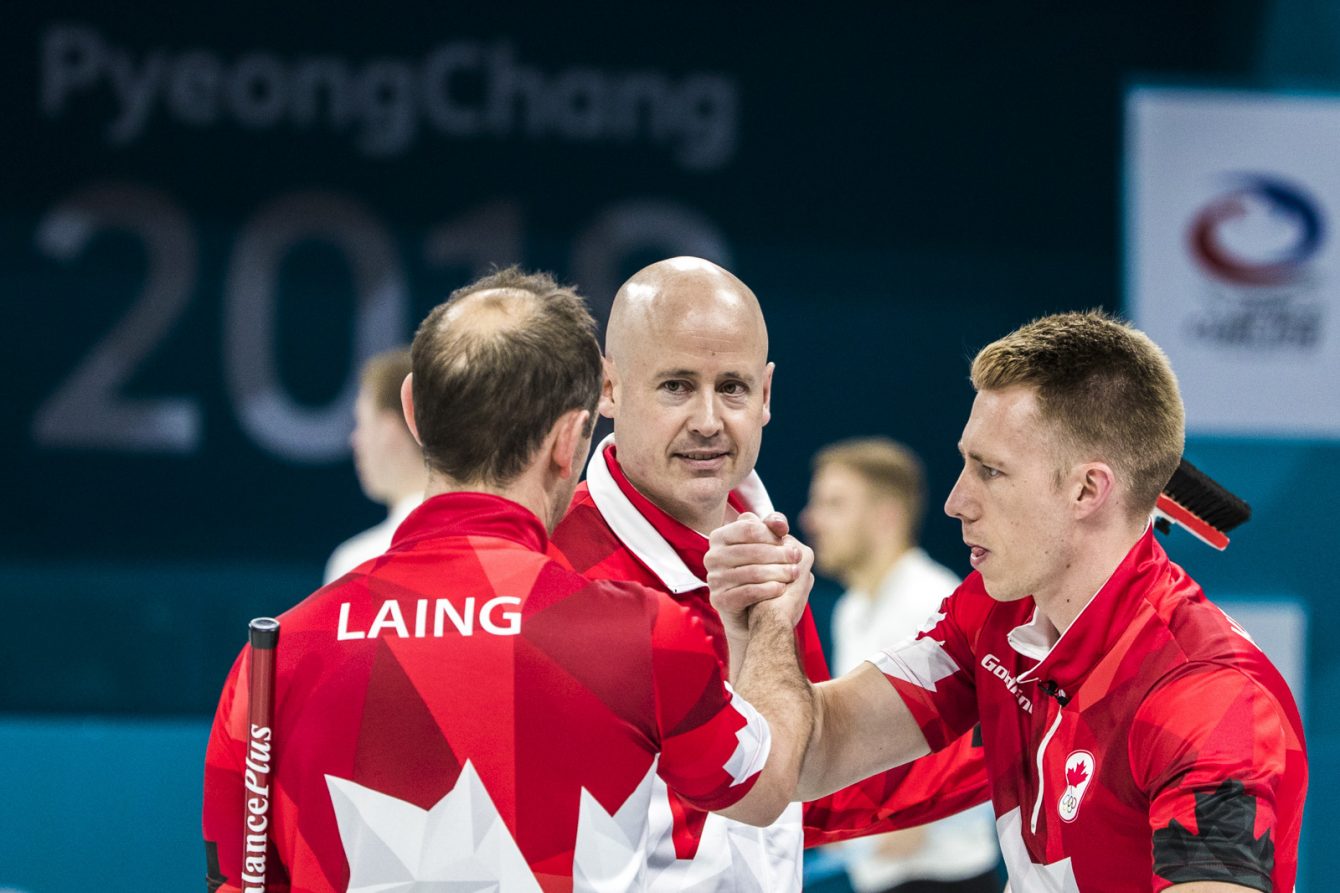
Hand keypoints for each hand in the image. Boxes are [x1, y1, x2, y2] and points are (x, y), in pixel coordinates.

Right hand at [707, 512, 804, 637]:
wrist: (750, 611)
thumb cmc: (760, 569)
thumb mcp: (766, 544)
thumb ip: (772, 528)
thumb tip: (780, 524)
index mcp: (720, 536)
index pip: (748, 529)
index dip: (771, 535)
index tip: (788, 541)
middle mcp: (712, 556)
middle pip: (752, 551)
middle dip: (779, 554)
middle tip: (797, 558)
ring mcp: (714, 578)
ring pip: (751, 572)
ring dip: (778, 572)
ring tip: (794, 573)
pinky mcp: (719, 599)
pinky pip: (748, 592)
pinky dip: (768, 589)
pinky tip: (781, 588)